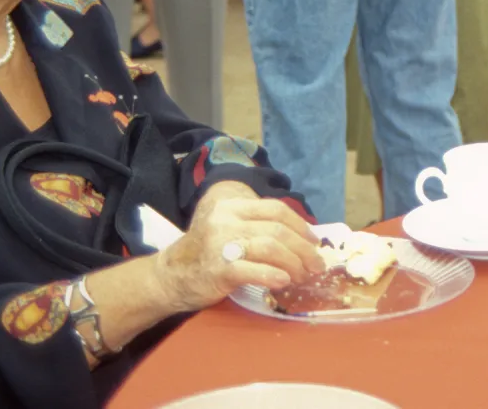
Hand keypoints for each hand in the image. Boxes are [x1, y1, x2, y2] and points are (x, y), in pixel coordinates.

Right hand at [156, 196, 321, 314]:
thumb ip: (257, 227)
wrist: (170, 276)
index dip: (301, 226)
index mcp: (232, 206)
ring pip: (271, 248)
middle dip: (304, 249)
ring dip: (295, 264)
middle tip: (317, 265)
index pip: (276, 210)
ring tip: (303, 276)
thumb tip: (303, 238)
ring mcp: (221, 244)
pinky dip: (274, 275)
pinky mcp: (219, 269)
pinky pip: (254, 270)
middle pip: (278, 230)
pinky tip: (284, 282)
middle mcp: (227, 220)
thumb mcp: (228, 228)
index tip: (315, 241)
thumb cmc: (207, 253)